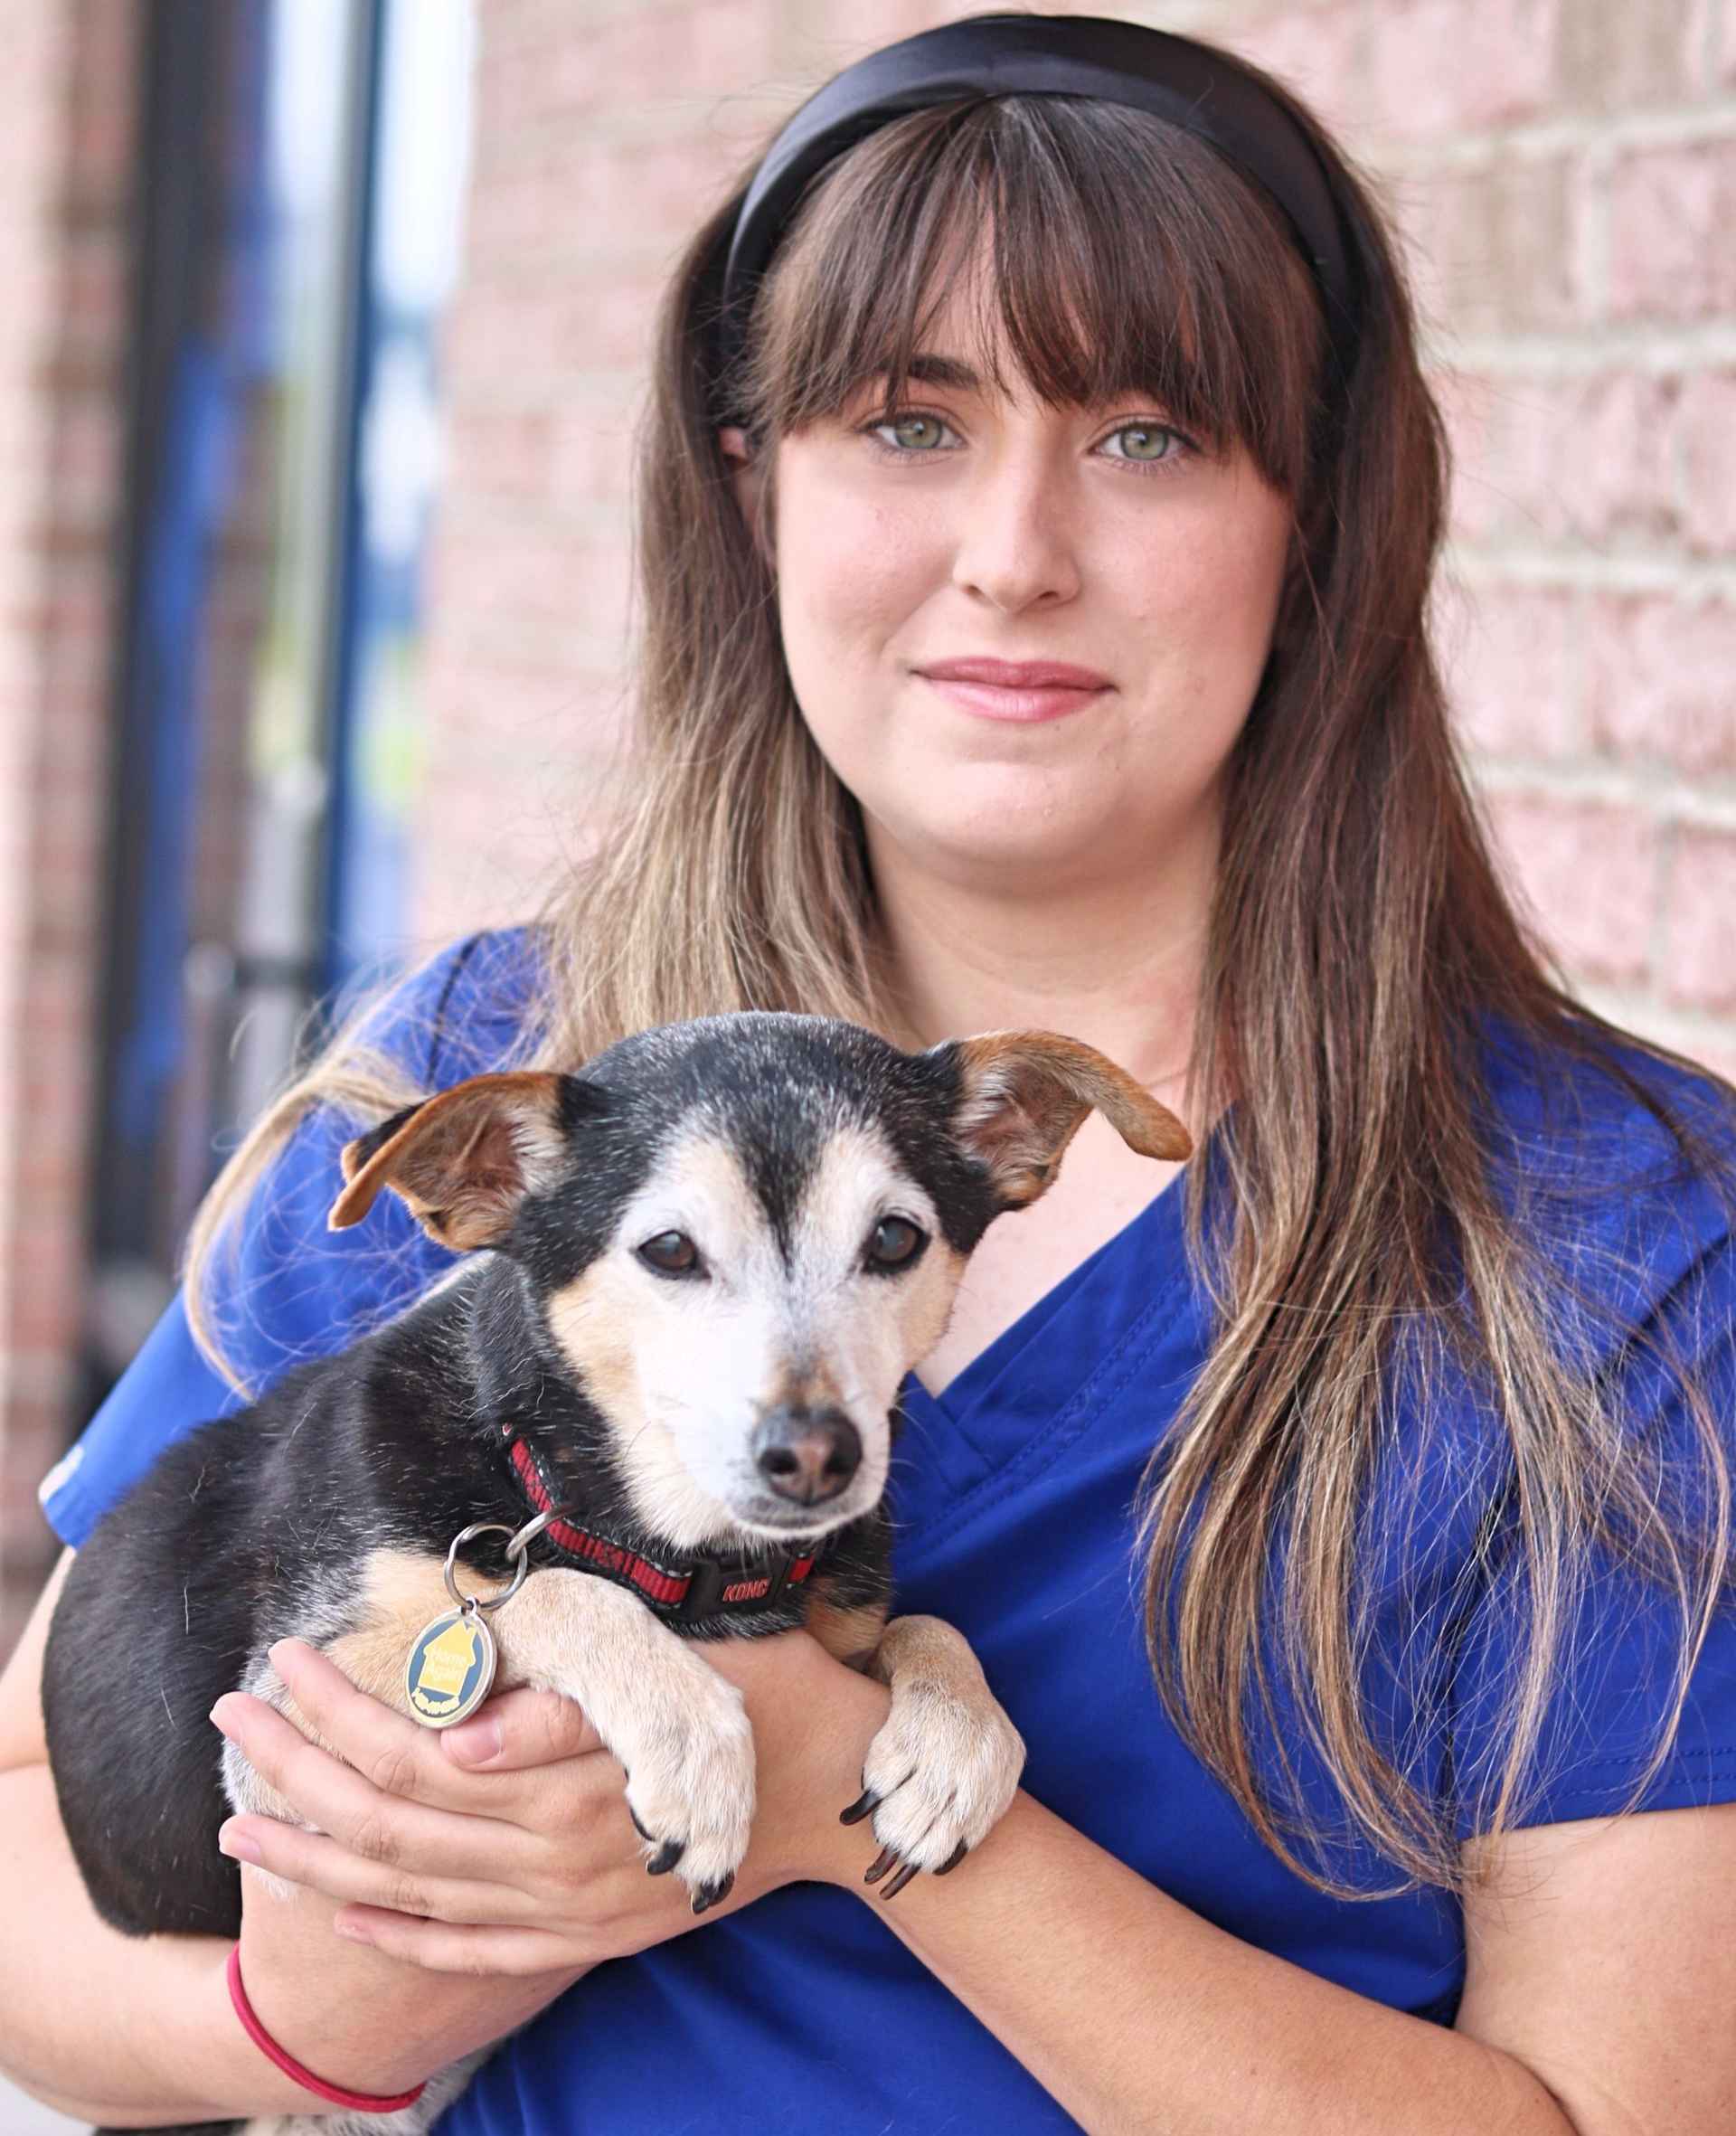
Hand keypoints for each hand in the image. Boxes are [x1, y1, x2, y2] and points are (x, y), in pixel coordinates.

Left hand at [214, 1628, 890, 1977]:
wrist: (843, 1801)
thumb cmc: (765, 1699)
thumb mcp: (683, 1676)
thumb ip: (568, 1709)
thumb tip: (463, 1731)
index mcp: (567, 1785)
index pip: (413, 1750)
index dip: (340, 1707)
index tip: (285, 1659)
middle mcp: (555, 1861)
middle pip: (390, 1824)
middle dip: (299, 1771)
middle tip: (227, 1724)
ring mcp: (569, 1911)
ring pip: (413, 1893)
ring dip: (318, 1858)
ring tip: (241, 1825)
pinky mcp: (589, 1936)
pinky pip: (473, 1950)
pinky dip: (401, 1936)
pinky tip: (345, 1912)